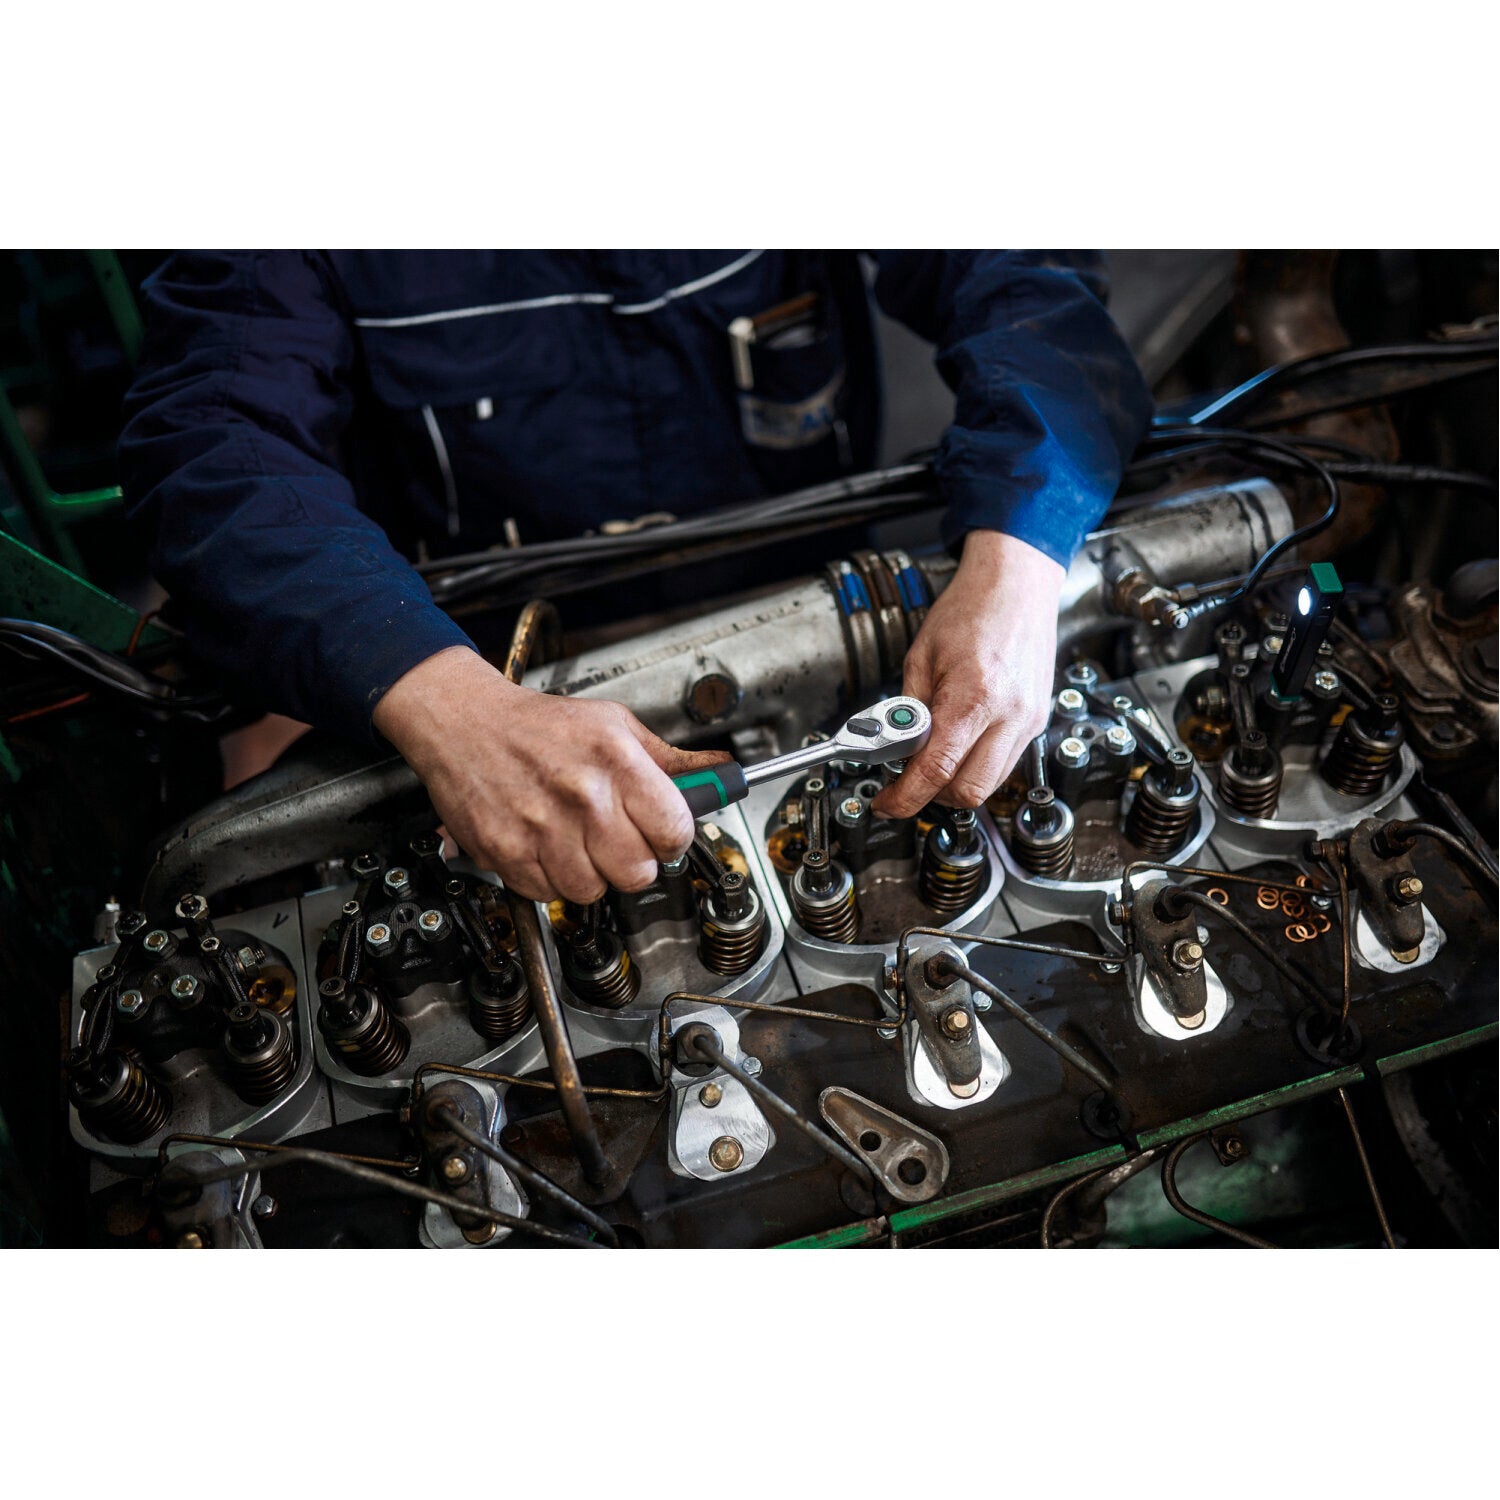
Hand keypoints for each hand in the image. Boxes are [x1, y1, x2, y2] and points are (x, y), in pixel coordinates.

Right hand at [373, 646, 727, 903]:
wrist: (464, 722)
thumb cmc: (539, 725)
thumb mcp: (615, 725)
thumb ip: (671, 759)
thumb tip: (723, 771)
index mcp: (616, 761)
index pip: (674, 830)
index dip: (672, 837)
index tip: (662, 833)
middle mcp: (581, 796)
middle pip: (637, 873)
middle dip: (634, 863)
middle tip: (619, 842)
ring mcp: (540, 827)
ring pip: (591, 892)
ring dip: (590, 875)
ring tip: (577, 842)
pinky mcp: (506, 852)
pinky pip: (546, 893)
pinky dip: (549, 879)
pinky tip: (545, 847)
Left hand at [872, 530, 1062, 818]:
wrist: (1017, 585)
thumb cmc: (970, 610)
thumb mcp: (921, 657)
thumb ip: (909, 709)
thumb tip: (894, 749)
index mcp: (974, 696)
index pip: (937, 770)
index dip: (906, 797)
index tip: (888, 803)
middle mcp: (1009, 715)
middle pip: (969, 791)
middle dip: (932, 797)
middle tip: (907, 783)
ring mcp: (1028, 720)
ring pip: (990, 784)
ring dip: (956, 784)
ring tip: (933, 761)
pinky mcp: (1037, 720)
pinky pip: (1005, 763)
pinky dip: (977, 766)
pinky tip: (961, 746)